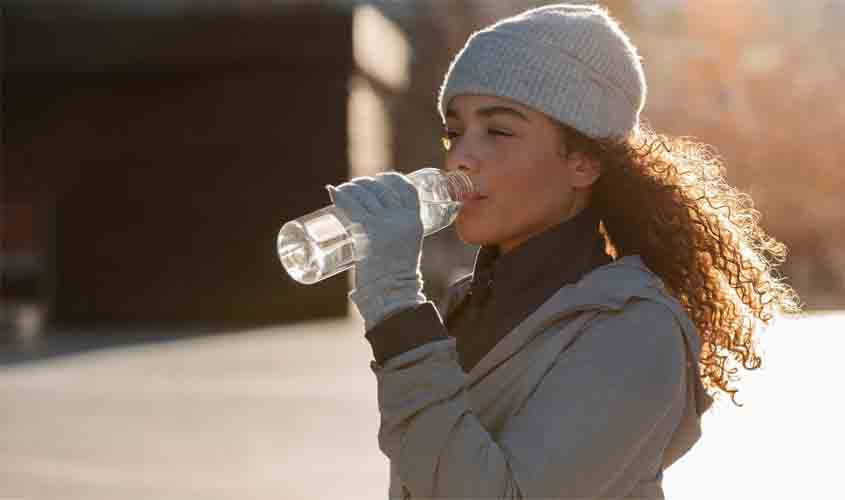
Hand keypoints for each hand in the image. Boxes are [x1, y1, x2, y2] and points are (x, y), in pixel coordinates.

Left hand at [326, 172, 425, 329]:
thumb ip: (398, 234)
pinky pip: (352, 206)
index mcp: (415, 221)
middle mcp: (401, 218)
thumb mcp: (406, 248)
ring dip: (351, 187)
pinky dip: (341, 196)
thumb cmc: (397, 276)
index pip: (406, 189)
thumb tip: (378, 226)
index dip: (391, 178)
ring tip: (343, 190)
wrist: (392, 293)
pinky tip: (334, 192)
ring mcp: (384, 224)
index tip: (380, 178)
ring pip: (365, 194)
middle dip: (366, 183)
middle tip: (355, 187)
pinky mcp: (368, 231)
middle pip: (382, 188)